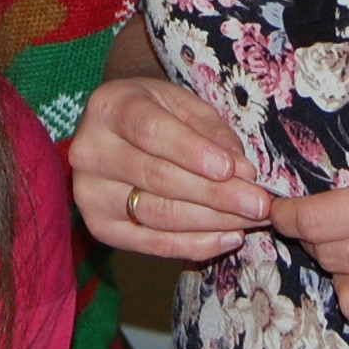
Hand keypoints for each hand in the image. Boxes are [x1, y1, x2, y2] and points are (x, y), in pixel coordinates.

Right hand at [72, 76, 272, 262]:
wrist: (117, 132)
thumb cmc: (155, 112)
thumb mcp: (183, 104)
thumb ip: (211, 132)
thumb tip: (241, 170)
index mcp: (109, 108)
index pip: (151, 132)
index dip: (193, 152)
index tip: (232, 169)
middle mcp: (90, 152)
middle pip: (159, 179)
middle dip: (217, 194)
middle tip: (259, 203)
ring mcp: (90, 194)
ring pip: (159, 215)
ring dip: (213, 221)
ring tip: (251, 220)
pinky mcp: (101, 227)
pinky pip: (154, 244)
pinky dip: (195, 245)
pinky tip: (228, 237)